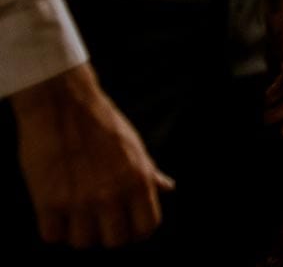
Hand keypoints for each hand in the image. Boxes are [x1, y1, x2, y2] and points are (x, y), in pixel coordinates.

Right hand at [10, 64, 173, 248]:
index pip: (146, 227)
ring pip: (82, 243)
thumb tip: (168, 187)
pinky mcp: (48, 201)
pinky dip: (52, 228)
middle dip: (106, 234)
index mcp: (138, 180)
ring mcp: (80, 200)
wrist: (63, 104)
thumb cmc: (101, 123)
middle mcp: (112, 194)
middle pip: (114, 242)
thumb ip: (149, 172)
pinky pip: (52, 236)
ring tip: (73, 215)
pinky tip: (53, 211)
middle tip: (96, 221)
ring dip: (77, 232)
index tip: (124, 225)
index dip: (135, 231)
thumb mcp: (134, 146)